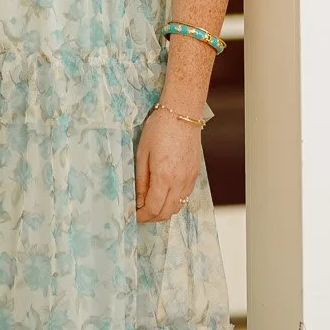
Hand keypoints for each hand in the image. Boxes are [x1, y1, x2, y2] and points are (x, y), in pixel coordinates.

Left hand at [134, 106, 203, 222]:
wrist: (181, 112)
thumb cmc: (159, 128)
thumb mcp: (142, 153)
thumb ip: (141, 180)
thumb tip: (138, 200)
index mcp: (164, 177)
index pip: (153, 208)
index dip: (142, 216)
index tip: (134, 215)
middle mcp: (180, 181)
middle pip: (167, 213)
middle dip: (152, 217)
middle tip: (140, 212)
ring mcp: (190, 178)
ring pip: (178, 207)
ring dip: (164, 210)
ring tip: (151, 203)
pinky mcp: (195, 173)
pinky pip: (185, 195)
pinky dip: (174, 200)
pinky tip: (164, 192)